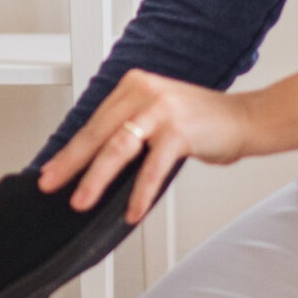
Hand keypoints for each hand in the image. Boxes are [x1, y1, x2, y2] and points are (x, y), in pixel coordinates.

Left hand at [36, 69, 297, 224]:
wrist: (246, 119)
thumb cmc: (202, 123)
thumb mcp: (158, 116)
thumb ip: (129, 131)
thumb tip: (94, 164)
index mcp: (133, 86)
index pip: (93, 122)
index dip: (70, 149)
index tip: (50, 169)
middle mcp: (143, 93)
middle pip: (98, 133)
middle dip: (71, 163)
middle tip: (50, 184)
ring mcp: (161, 110)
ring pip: (117, 148)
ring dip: (96, 179)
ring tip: (82, 201)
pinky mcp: (179, 131)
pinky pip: (152, 167)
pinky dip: (140, 192)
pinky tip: (132, 211)